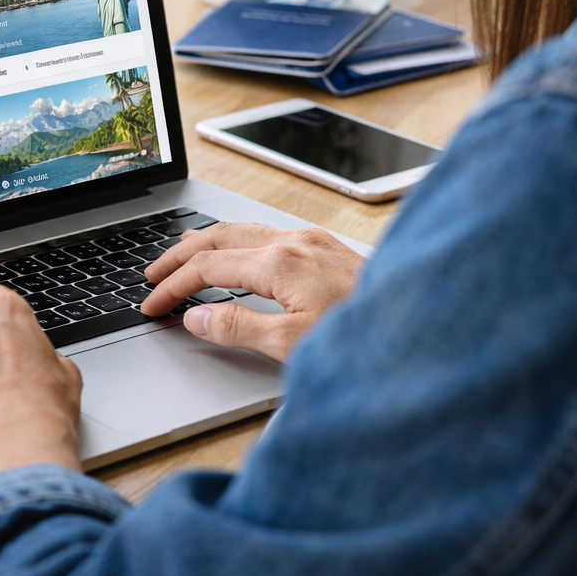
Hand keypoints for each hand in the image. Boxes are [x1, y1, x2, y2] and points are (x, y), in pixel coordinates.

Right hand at [139, 222, 362, 361]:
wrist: (425, 327)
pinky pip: (267, 233)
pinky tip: (238, 254)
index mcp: (280, 262)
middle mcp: (295, 242)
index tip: (151, 305)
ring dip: (207, 244)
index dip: (173, 286)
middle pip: (219, 238)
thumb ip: (238, 329)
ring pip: (243, 230)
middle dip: (180, 257)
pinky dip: (237, 243)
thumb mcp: (293, 345)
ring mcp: (313, 241)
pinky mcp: (328, 249)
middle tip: (152, 276)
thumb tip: (195, 318)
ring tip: (183, 256)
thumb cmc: (367, 340)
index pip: (207, 267)